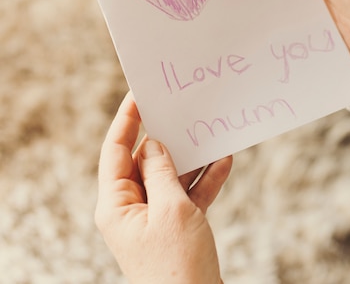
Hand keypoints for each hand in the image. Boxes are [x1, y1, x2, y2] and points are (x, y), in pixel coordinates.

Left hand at [95, 92, 231, 283]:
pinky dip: (206, 178)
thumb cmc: (177, 264)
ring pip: (171, 176)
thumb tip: (155, 144)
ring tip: (208, 130)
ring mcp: (156, 217)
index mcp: (117, 205)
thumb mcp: (171, 209)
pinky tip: (224, 160)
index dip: (126, 121)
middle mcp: (132, 208)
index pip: (115, 152)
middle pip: (145, 161)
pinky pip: (189, 193)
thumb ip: (162, 172)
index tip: (139, 95)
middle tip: (181, 109)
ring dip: (192, 157)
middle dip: (166, 138)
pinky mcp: (177, 225)